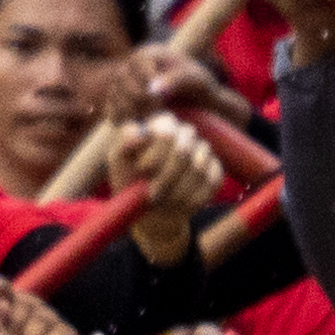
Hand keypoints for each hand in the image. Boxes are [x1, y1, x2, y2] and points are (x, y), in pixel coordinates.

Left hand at [110, 112, 228, 220]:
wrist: (151, 211)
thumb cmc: (131, 181)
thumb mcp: (118, 162)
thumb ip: (123, 143)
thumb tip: (139, 132)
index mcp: (162, 124)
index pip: (166, 131)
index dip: (156, 153)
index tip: (142, 170)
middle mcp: (185, 133)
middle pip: (184, 150)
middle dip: (167, 177)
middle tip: (153, 194)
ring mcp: (203, 150)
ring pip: (198, 168)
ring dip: (178, 191)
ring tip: (163, 201)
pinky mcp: (215, 169)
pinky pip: (212, 181)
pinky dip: (194, 198)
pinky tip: (180, 205)